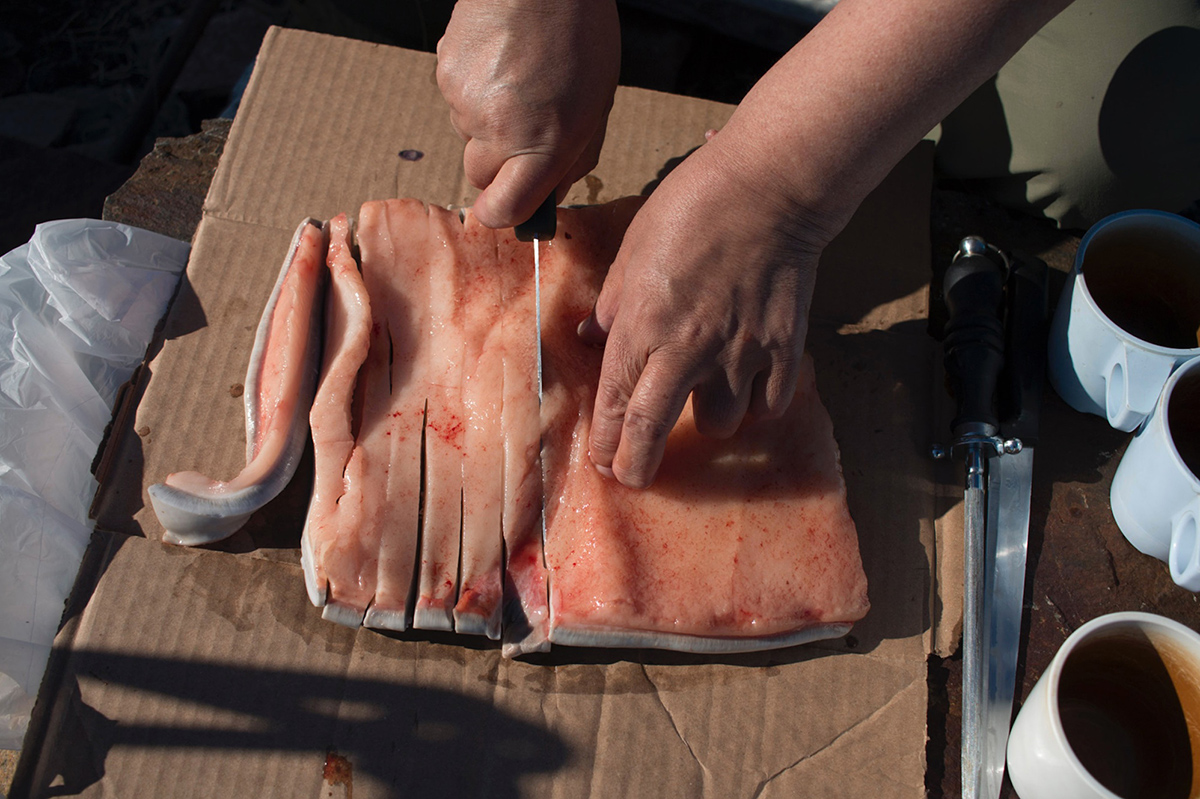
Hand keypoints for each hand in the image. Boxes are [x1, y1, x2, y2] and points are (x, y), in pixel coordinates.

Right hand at [436, 0, 620, 226]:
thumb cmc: (581, 36)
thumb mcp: (595, 108)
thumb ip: (571, 160)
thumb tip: (545, 199)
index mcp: (542, 146)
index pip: (502, 211)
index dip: (504, 213)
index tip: (510, 208)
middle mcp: (497, 130)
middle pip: (478, 177)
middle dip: (499, 165)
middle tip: (525, 129)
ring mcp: (464, 102)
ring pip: (467, 136)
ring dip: (488, 123)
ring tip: (519, 81)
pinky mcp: (444, 73)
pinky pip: (457, 101)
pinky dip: (475, 92)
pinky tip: (501, 62)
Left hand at [581, 133, 839, 488]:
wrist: (769, 187)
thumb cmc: (692, 207)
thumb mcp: (633, 250)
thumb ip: (613, 303)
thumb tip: (594, 337)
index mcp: (642, 325)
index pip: (616, 404)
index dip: (606, 443)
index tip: (603, 462)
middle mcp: (687, 351)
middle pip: (654, 431)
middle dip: (638, 464)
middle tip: (635, 476)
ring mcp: (740, 355)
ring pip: (721, 423)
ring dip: (708, 419)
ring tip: (705, 401)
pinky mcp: (784, 350)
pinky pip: (768, 404)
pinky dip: (757, 403)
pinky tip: (750, 386)